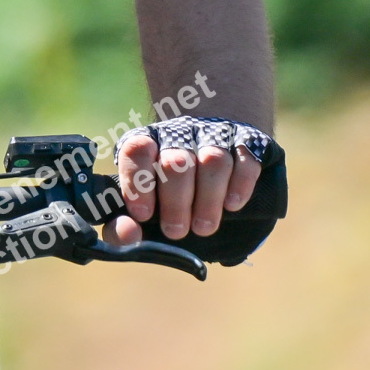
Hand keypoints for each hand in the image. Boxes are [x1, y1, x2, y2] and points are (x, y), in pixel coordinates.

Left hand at [107, 117, 267, 245]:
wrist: (209, 156)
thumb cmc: (165, 190)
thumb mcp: (140, 202)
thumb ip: (122, 224)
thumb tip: (128, 235)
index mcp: (147, 142)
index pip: (137, 150)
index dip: (138, 182)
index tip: (143, 215)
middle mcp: (179, 133)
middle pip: (176, 162)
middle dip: (176, 202)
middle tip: (175, 232)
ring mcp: (214, 135)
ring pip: (213, 161)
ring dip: (208, 199)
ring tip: (203, 228)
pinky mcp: (246, 142)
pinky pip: (245, 160)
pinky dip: (240, 185)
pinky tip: (232, 206)